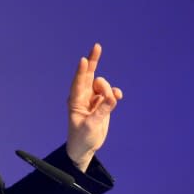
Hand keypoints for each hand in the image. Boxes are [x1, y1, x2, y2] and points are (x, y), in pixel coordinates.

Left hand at [66, 43, 122, 170]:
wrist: (85, 148)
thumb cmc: (82, 138)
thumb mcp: (91, 126)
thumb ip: (102, 111)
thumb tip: (113, 97)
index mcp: (75, 101)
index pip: (79, 82)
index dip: (82, 71)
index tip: (83, 59)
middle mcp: (83, 97)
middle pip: (89, 75)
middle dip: (93, 61)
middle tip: (97, 46)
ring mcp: (93, 99)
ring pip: (103, 85)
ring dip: (109, 90)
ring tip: (110, 103)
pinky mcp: (102, 104)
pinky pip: (111, 93)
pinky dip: (115, 93)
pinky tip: (117, 98)